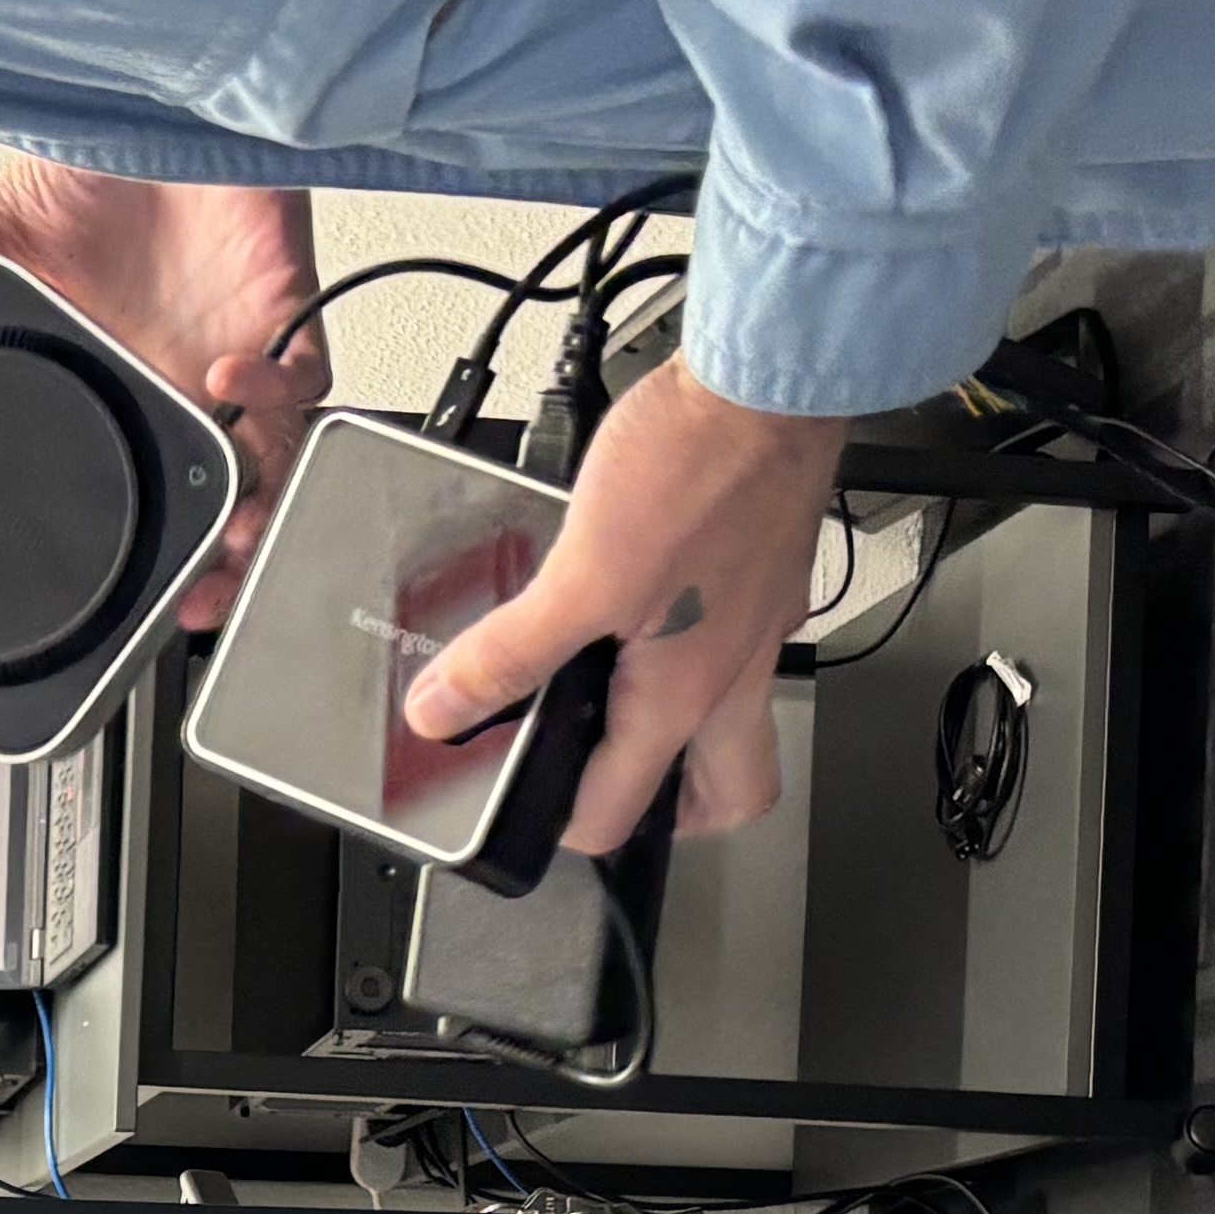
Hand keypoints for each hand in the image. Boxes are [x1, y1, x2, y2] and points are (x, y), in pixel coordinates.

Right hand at [0, 159, 322, 625]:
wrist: (171, 97)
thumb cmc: (107, 165)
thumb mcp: (2, 226)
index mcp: (127, 390)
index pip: (154, 492)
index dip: (162, 557)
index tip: (148, 606)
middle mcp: (189, 388)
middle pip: (227, 503)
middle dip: (224, 562)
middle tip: (199, 599)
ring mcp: (244, 358)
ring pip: (278, 464)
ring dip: (260, 502)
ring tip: (229, 526)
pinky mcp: (288, 316)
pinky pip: (305, 382)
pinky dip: (273, 393)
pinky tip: (225, 380)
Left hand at [401, 363, 842, 856]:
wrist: (769, 385)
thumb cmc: (698, 469)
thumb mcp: (579, 575)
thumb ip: (509, 652)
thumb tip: (445, 709)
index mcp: (686, 696)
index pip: (627, 813)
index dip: (566, 827)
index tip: (528, 813)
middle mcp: (735, 672)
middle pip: (725, 793)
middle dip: (671, 811)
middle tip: (616, 789)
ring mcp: (759, 623)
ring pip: (736, 719)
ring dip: (684, 728)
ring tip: (624, 700)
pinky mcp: (765, 569)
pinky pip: (734, 638)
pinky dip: (691, 643)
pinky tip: (645, 600)